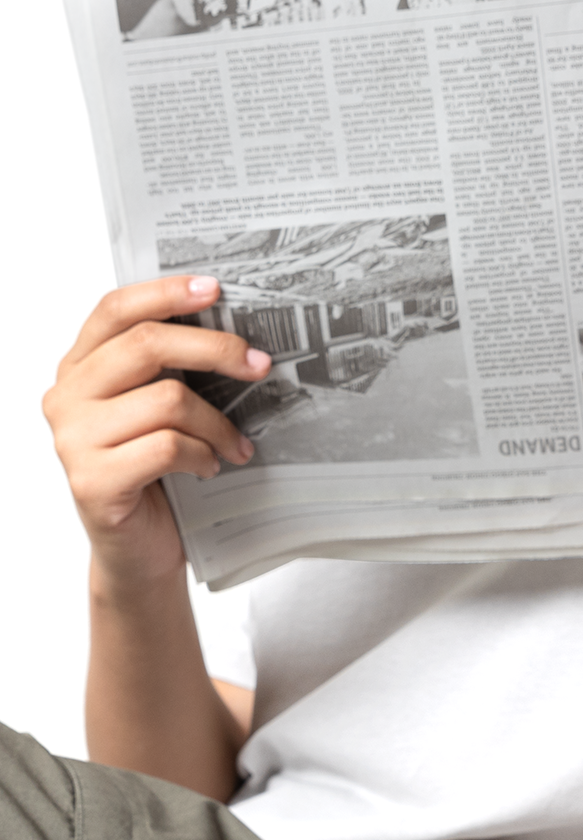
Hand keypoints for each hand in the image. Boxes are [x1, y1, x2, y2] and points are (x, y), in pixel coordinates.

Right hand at [43, 276, 270, 589]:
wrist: (139, 550)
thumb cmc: (155, 473)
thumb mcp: (158, 411)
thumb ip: (170, 371)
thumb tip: (236, 333)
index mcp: (80, 369)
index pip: (114, 310)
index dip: (165, 293)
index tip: (215, 289)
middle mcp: (66, 397)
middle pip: (147, 346)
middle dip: (215, 350)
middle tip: (259, 365)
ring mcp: (72, 440)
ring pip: (168, 400)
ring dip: (218, 424)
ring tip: (234, 445)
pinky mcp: (91, 480)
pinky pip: (167, 447)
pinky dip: (203, 455)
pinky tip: (209, 467)